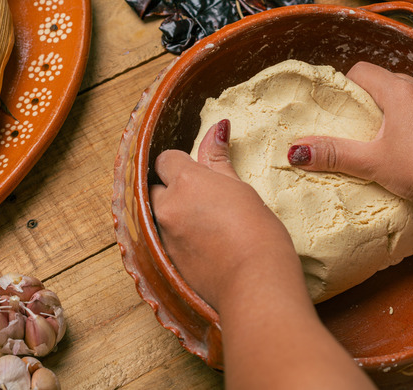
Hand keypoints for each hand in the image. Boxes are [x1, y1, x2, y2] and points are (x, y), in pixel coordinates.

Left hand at [149, 120, 298, 308]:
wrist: (255, 284)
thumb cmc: (258, 233)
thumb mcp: (241, 189)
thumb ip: (219, 160)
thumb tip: (217, 128)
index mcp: (186, 181)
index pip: (166, 159)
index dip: (181, 163)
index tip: (200, 174)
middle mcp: (167, 206)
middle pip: (154, 187)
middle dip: (171, 190)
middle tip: (201, 199)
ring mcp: (163, 236)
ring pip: (157, 215)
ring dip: (172, 214)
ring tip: (203, 224)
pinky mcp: (166, 261)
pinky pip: (162, 240)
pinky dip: (176, 237)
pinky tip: (201, 244)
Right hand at [288, 61, 412, 207]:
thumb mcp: (373, 164)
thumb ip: (334, 154)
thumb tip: (296, 150)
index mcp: (398, 91)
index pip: (363, 70)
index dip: (349, 86)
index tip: (345, 109)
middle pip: (391, 83)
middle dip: (377, 102)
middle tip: (367, 131)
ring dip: (407, 112)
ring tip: (401, 142)